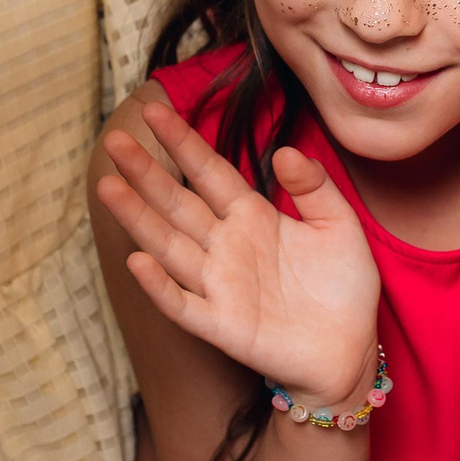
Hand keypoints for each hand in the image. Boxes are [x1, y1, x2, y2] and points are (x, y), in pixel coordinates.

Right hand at [98, 100, 382, 405]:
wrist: (351, 350)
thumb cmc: (344, 288)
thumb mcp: (339, 225)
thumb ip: (314, 186)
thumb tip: (284, 151)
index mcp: (254, 217)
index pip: (210, 171)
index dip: (182, 142)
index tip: (154, 110)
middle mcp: (228, 246)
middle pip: (178, 203)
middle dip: (146, 173)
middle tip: (114, 140)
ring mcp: (221, 286)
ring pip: (170, 246)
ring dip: (139, 218)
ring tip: (108, 187)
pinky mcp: (223, 325)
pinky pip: (184, 304)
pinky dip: (161, 286)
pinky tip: (138, 261)